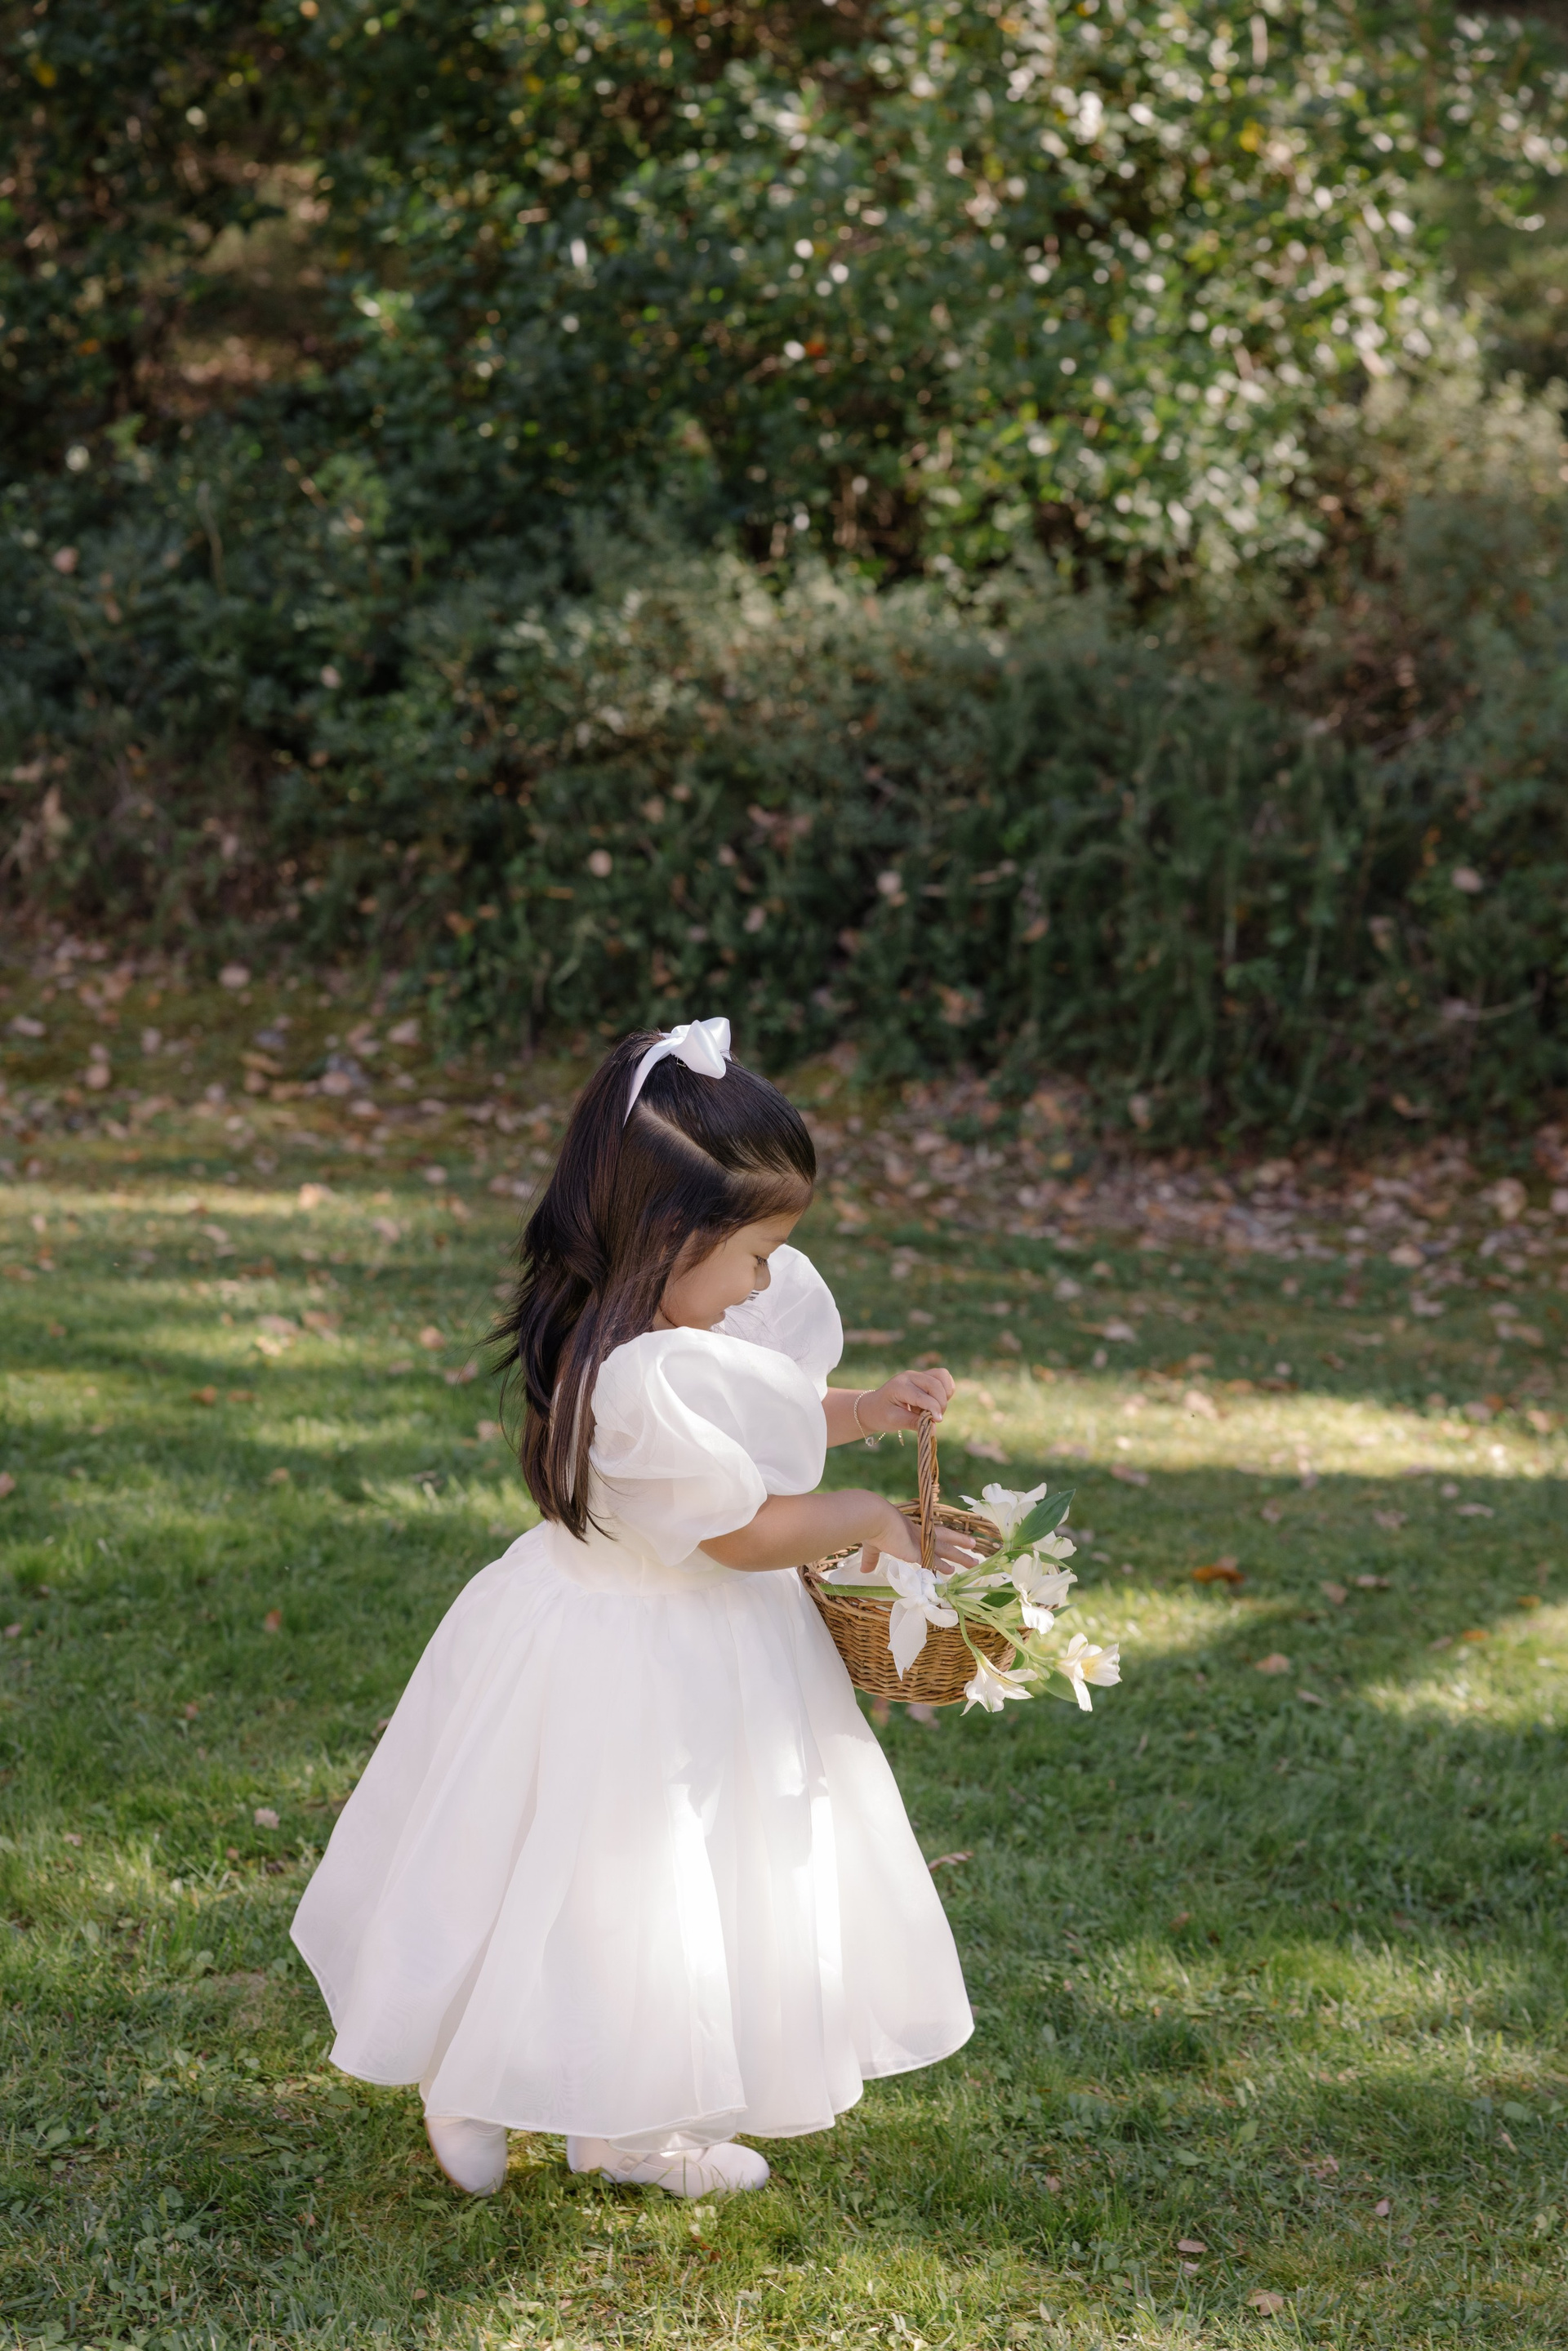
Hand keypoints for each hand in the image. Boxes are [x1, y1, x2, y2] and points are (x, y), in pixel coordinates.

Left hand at [854, 1365, 955, 1437]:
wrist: (874, 1407)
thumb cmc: (882, 1415)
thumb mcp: (894, 1421)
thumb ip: (913, 1423)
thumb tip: (934, 1429)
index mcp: (899, 1386)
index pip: (922, 1396)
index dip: (933, 1408)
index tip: (938, 1421)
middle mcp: (909, 1376)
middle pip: (935, 1384)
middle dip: (940, 1403)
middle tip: (934, 1418)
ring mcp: (918, 1374)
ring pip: (942, 1376)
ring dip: (944, 1394)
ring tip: (935, 1408)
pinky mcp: (925, 1376)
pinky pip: (943, 1377)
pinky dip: (945, 1390)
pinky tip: (935, 1402)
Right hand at [860, 1496, 984, 1580]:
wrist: (874, 1518)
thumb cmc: (872, 1527)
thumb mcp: (873, 1546)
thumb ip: (871, 1559)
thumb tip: (864, 1570)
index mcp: (911, 1530)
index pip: (933, 1536)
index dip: (944, 1539)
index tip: (955, 1543)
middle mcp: (920, 1535)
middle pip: (946, 1541)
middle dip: (960, 1545)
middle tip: (974, 1549)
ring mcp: (920, 1543)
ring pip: (946, 1550)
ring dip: (960, 1556)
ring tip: (974, 1561)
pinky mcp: (917, 1552)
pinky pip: (933, 1561)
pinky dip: (942, 1567)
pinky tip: (951, 1572)